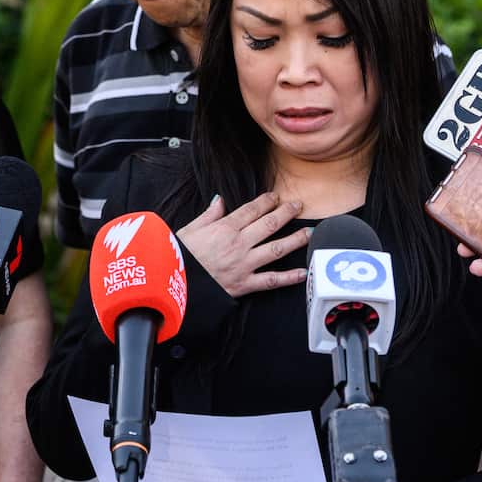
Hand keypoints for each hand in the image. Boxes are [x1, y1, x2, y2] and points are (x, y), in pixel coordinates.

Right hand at [176, 193, 309, 297]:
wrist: (173, 284)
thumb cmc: (178, 257)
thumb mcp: (188, 229)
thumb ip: (208, 215)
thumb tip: (219, 200)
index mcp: (224, 228)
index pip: (251, 210)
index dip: (266, 201)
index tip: (276, 196)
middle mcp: (238, 244)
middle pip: (269, 224)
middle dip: (286, 213)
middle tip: (298, 205)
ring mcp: (244, 264)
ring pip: (276, 249)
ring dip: (294, 240)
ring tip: (308, 233)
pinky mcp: (244, 283)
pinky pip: (271, 280)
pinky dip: (288, 277)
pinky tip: (302, 272)